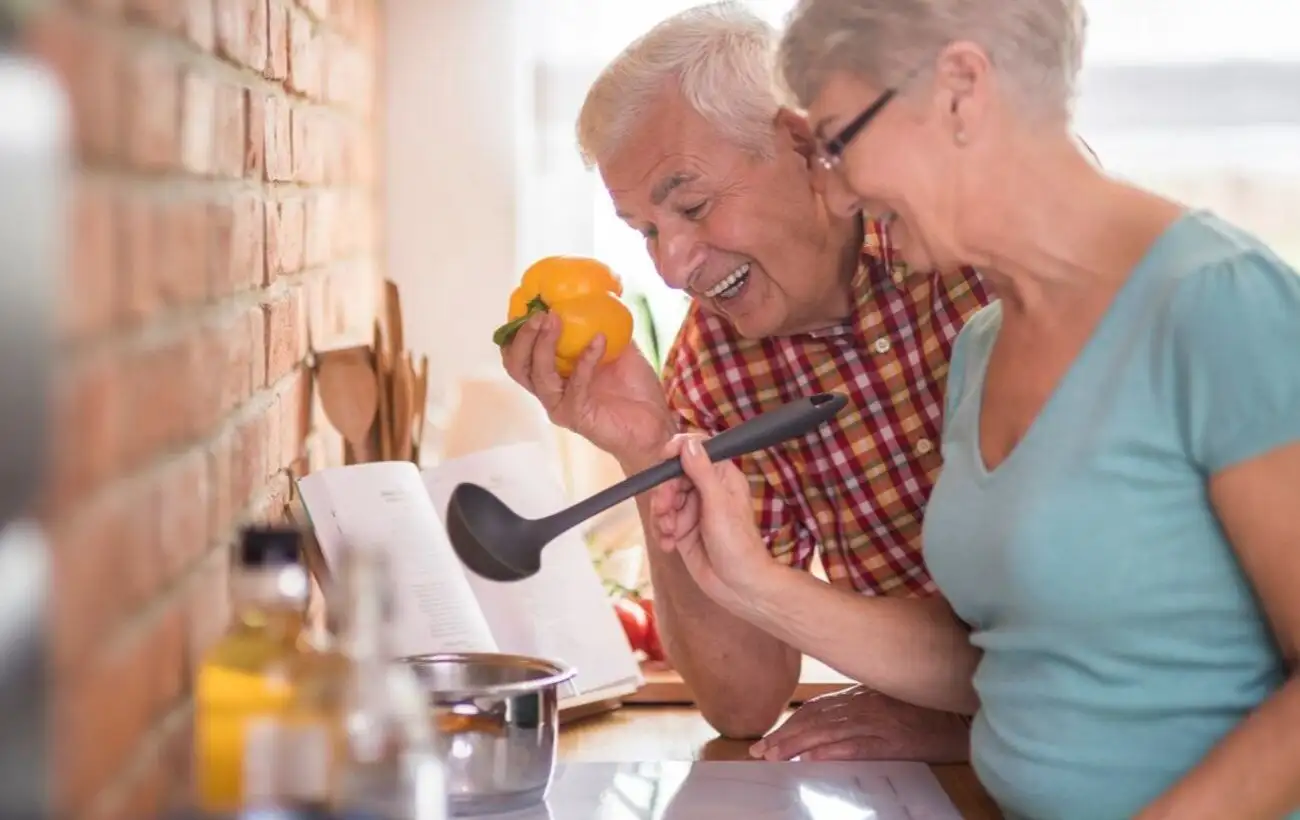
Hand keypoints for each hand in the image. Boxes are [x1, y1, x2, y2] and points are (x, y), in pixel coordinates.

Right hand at [501, 312, 673, 464]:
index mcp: (554, 375)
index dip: (518, 331)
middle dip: (524, 336)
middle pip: (518, 365)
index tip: (532, 304)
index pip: (520, 354)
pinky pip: (574, 385)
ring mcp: (561, 405)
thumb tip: (600, 295)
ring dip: (543, 345)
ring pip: (537, 375)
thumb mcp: (618, 349)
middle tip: (540, 314)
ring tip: (554, 320)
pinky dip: (585, 359)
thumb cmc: (635, 390)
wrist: (656, 425)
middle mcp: (551, 391)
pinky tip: (600, 341)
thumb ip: (603, 327)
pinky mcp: (577, 416)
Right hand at [648, 434, 777, 610]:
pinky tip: (670, 545)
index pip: (694, 451)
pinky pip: (663, 521)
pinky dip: (662, 532)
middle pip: (673, 475)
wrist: (738, 586)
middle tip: (664, 510)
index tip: (663, 460)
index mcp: (721, 476)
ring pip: (664, 499)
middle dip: (665, 493)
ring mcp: (693, 510)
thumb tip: (687, 443)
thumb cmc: (737, 544)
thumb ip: (702, 472)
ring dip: (662, 515)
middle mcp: (706, 489)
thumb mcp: (718, 504)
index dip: (676, 452)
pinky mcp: (683, 530)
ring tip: (670, 532)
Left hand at [748, 685, 970, 761]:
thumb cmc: (928, 704)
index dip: (789, 724)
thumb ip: (862, 700)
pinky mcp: (894, 741)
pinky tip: (811, 760)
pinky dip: (832, 752)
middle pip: (814, 721)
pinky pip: (857, 747)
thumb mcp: (890, 695)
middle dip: (784, 737)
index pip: (815, 710)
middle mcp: (863, 706)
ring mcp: (877, 723)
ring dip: (797, 746)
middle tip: (760, 752)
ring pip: (828, 734)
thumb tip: (832, 712)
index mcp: (861, 695)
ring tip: (774, 758)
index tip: (768, 738)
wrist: (963, 712)